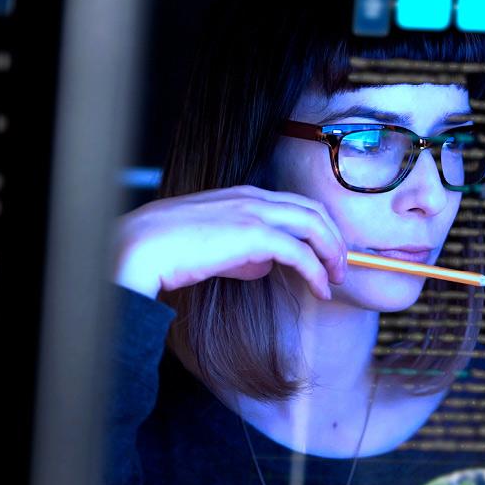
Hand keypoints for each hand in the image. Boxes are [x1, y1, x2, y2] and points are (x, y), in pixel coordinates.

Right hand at [113, 185, 347, 300]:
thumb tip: (264, 266)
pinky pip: (300, 252)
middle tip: (341, 268)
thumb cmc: (170, 249)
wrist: (144, 247)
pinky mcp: (254, 235)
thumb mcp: (214, 246)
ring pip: (315, 226)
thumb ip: (242, 252)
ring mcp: (255, 213)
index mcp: (244, 195)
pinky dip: (317, 271)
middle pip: (314, 211)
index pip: (296, 205)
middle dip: (334, 240)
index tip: (327, 254)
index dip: (318, 228)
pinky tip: (320, 290)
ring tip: (336, 280)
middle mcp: (254, 197)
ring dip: (333, 254)